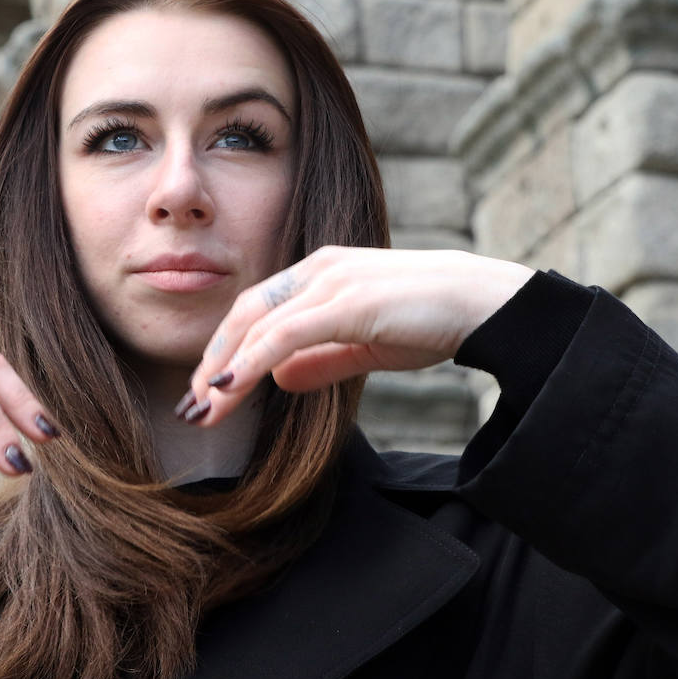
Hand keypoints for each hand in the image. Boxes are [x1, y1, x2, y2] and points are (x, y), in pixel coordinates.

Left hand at [182, 247, 534, 425]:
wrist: (487, 304)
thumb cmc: (432, 319)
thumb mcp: (366, 344)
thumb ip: (321, 359)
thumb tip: (277, 380)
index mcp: (320, 272)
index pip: (255, 311)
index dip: (224, 350)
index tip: (206, 392)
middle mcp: (318, 269)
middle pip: (244, 314)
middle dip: (211, 362)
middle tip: (190, 406)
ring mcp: (332, 281)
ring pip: (257, 325)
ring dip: (222, 370)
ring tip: (202, 409)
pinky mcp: (347, 301)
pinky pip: (284, 334)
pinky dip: (250, 361)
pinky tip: (229, 389)